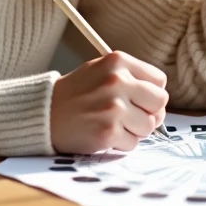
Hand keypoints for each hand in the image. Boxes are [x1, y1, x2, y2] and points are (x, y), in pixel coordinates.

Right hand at [50, 51, 168, 153]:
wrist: (44, 113)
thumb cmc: (76, 94)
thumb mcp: (101, 70)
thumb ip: (131, 78)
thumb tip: (161, 101)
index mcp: (118, 61)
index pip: (160, 80)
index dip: (151, 93)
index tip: (138, 99)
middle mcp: (117, 81)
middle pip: (160, 103)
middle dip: (149, 113)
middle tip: (130, 116)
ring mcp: (113, 107)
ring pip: (148, 126)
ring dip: (134, 130)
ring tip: (112, 123)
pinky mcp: (108, 131)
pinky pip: (133, 144)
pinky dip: (121, 144)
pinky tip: (104, 134)